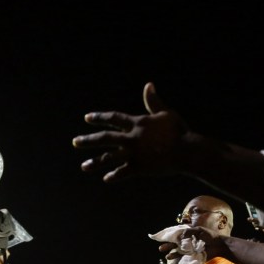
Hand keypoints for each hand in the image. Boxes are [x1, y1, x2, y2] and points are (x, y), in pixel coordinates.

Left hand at [72, 82, 190, 182]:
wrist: (188, 151)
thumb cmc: (179, 131)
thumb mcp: (166, 113)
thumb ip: (153, 101)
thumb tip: (148, 85)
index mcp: (137, 123)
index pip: (114, 118)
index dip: (100, 117)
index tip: (87, 118)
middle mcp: (132, 137)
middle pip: (105, 138)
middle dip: (88, 140)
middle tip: (75, 142)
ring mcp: (135, 153)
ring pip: (110, 158)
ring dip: (96, 162)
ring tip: (83, 166)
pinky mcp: (140, 167)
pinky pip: (123, 172)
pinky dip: (115, 175)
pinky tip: (106, 178)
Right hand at [162, 226, 227, 260]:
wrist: (219, 245)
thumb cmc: (210, 236)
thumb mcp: (199, 230)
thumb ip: (189, 232)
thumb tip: (179, 237)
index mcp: (189, 234)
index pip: (177, 234)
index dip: (170, 236)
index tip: (163, 238)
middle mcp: (188, 241)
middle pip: (176, 243)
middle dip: (168, 245)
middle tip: (161, 248)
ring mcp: (189, 248)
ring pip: (178, 250)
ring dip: (171, 252)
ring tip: (166, 255)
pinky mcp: (192, 255)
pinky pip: (183, 256)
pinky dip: (177, 257)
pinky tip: (171, 257)